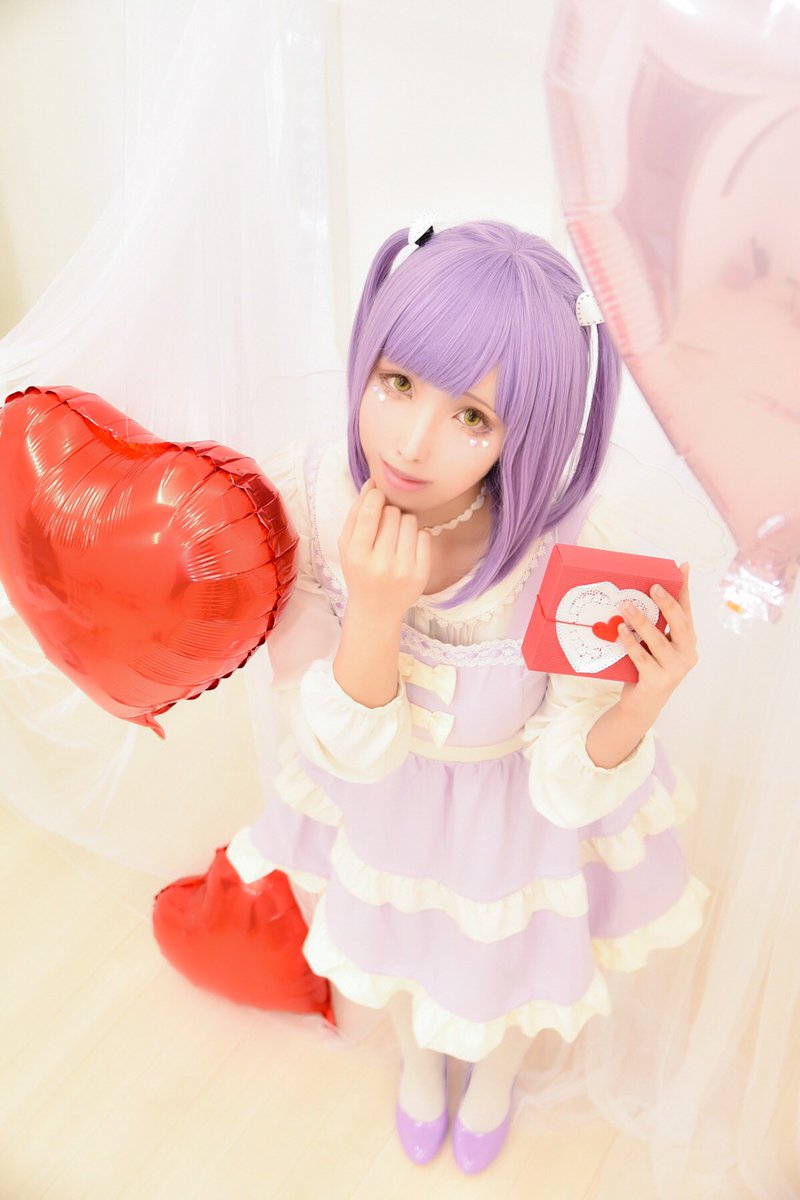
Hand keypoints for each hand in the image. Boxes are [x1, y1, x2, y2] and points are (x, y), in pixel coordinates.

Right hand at [337, 477, 431, 622]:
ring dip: (403, 523)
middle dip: (388, 513)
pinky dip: (416, 537)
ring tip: (395, 538)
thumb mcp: (347, 546)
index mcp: (357, 555)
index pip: (371, 513)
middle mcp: (381, 564)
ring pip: (410, 521)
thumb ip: (356, 514)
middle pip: (392, 513)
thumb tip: (372, 484)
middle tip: (384, 527)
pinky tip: (406, 549)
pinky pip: (424, 536)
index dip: (375, 496)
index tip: (377, 495)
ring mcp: (403, 570)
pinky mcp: (421, 574)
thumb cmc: (359, 571)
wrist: (375, 610)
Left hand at [617, 562, 698, 721]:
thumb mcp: (654, 645)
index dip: (684, 589)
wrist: (642, 705)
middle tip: (652, 587)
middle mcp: (687, 655)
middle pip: (681, 625)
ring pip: (659, 642)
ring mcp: (674, 670)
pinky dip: (631, 643)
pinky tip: (620, 631)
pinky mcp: (657, 682)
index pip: (687, 611)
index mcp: (688, 642)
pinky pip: (642, 658)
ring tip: (626, 606)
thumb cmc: (647, 668)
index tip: (682, 567)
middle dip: (667, 603)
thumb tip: (639, 595)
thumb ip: (654, 625)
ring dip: (642, 622)